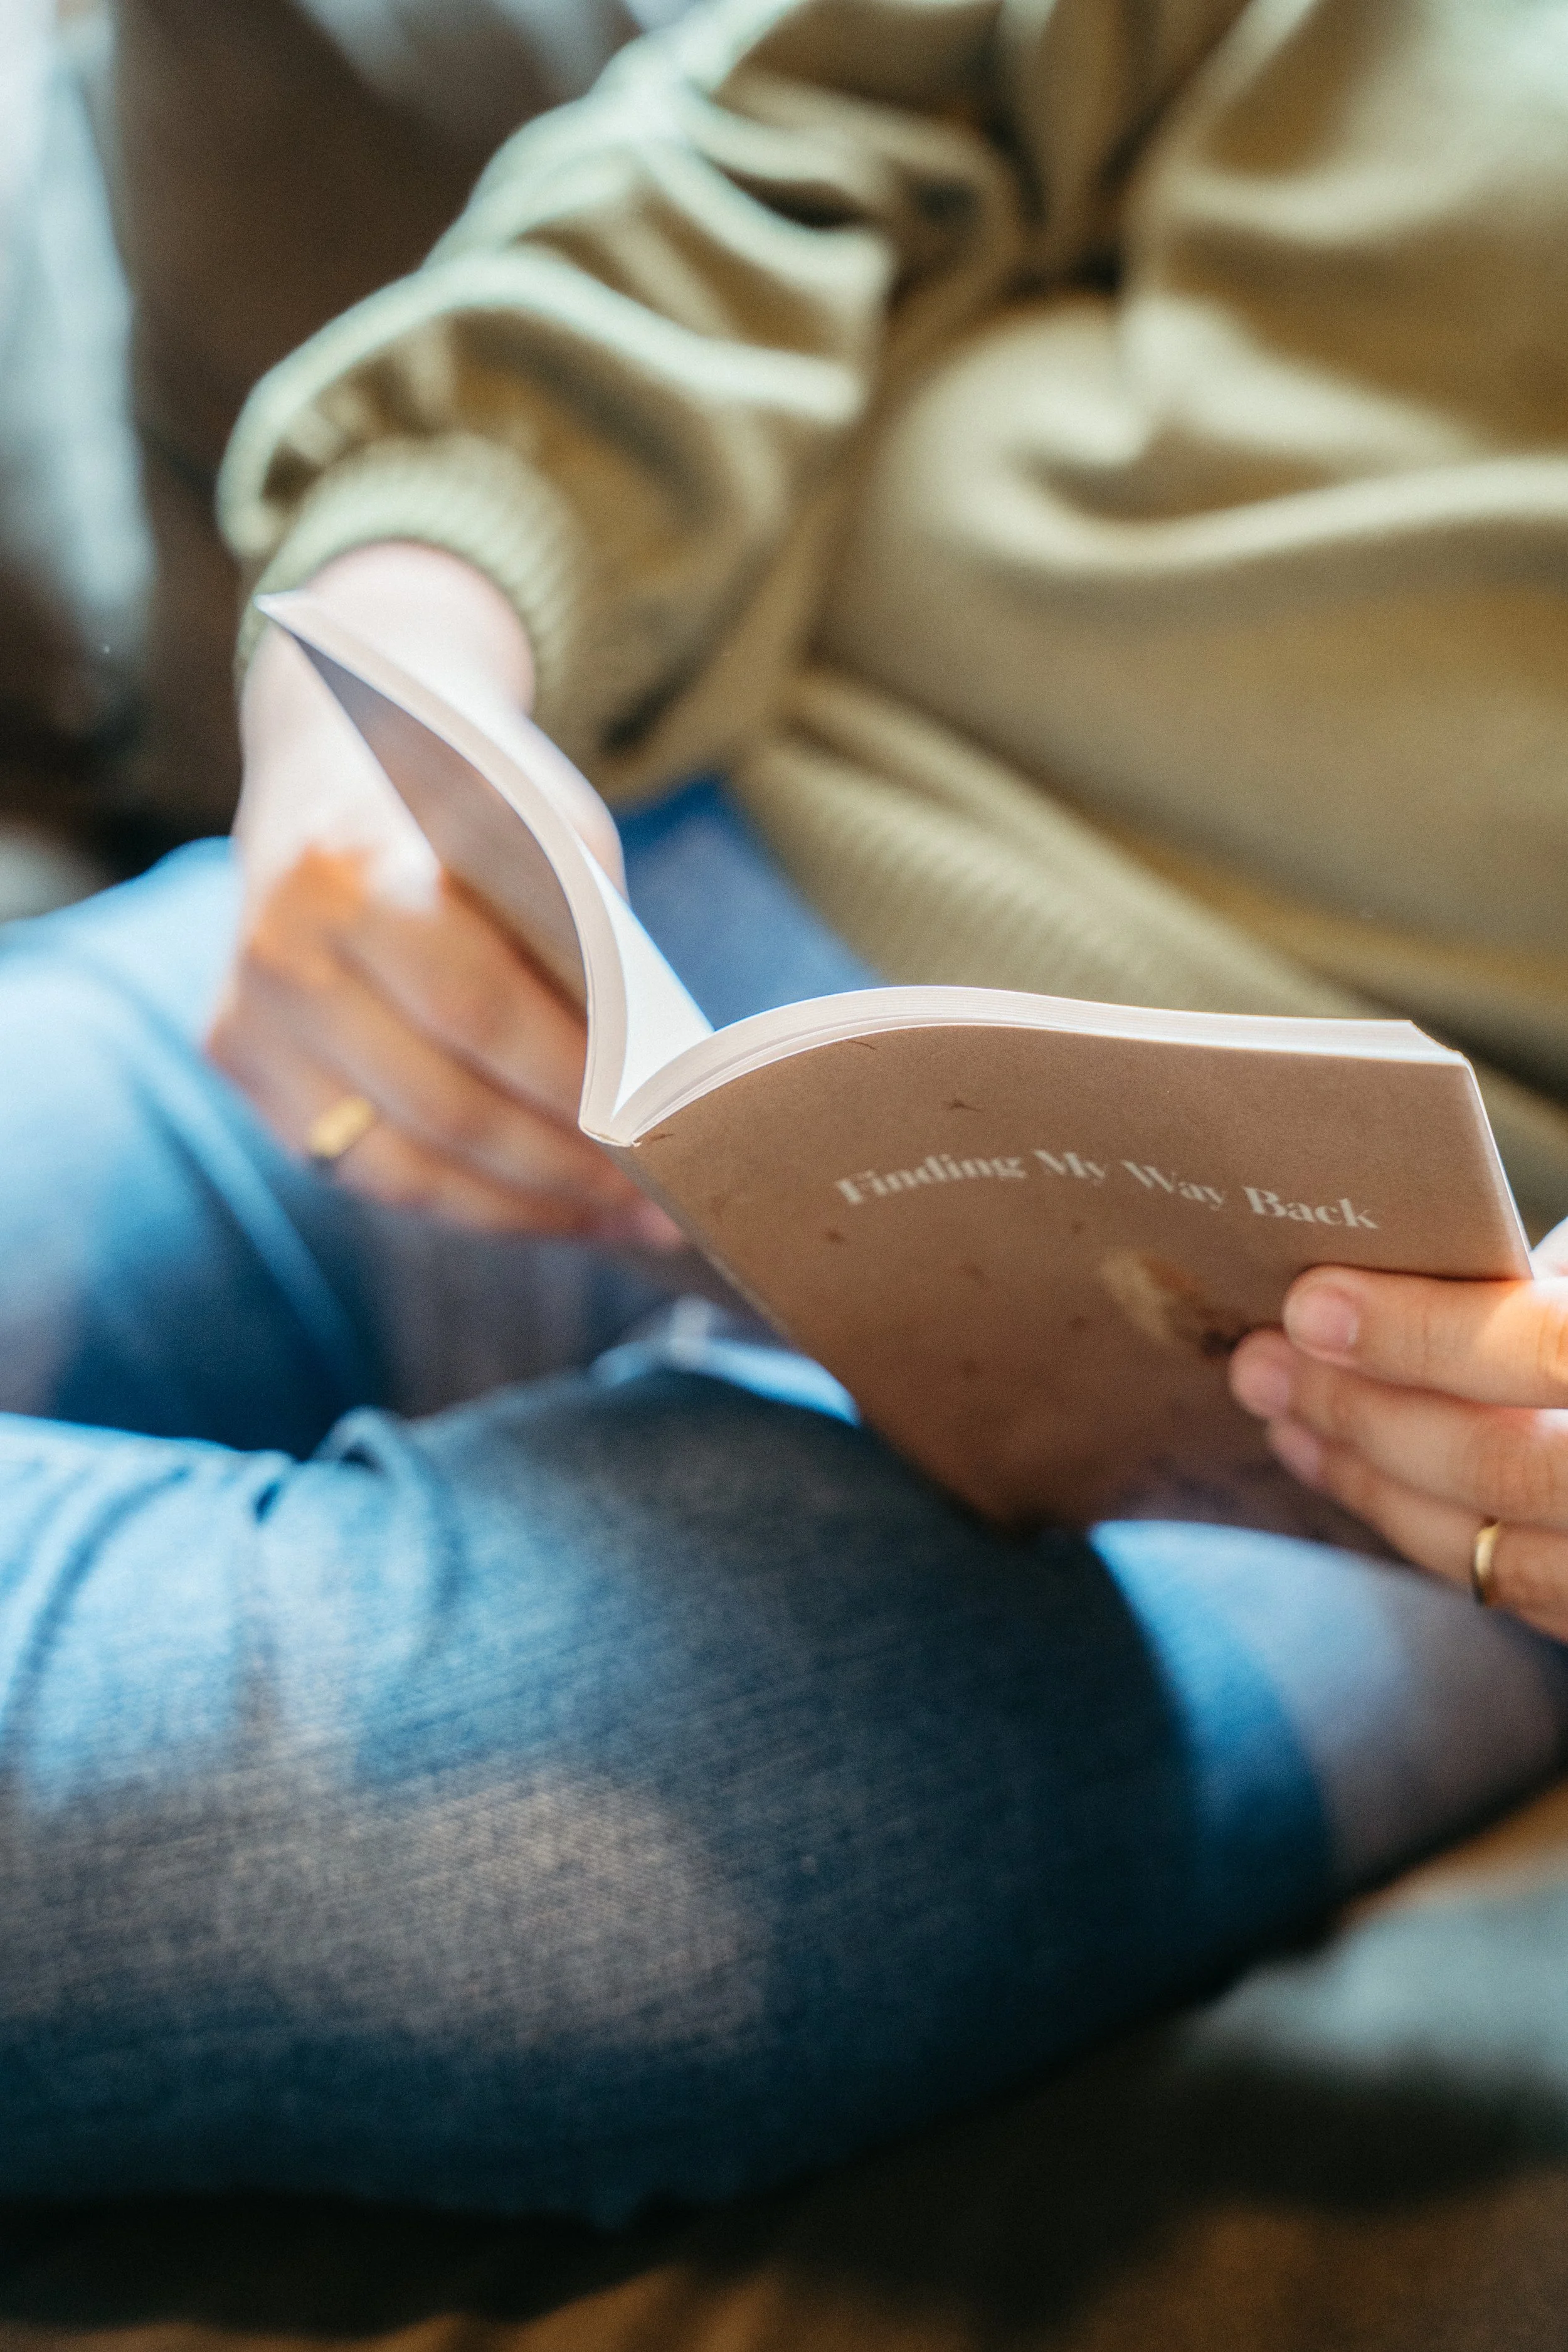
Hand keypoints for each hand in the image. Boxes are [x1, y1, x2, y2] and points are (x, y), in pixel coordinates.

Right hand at [208, 542, 680, 1246]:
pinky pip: (360, 1166)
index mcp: (351, 867)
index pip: (475, 1008)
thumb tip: (640, 1097)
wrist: (336, 754)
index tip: (655, 1135)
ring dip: (518, 1206)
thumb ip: (584, 946)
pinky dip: (458, 1198)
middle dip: (560, 1166)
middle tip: (655, 1201)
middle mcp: (281, 948)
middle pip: (440, 1105)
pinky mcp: (239, 1059)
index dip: (570, 1087)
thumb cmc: (468, 801)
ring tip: (612, 1217)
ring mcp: (247, 1015)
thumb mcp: (544, 832)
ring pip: (397, 1165)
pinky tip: (537, 1207)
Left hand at [1229, 1219, 1567, 1636]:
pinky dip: (1421, 1528)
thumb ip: (1555, 1287)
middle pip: (1505, 1465)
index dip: (1425, 1331)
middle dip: (1364, 1409)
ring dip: (1368, 1479)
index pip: (1550, 1350)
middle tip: (1260, 1358)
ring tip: (1282, 1409)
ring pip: (1496, 1551)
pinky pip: (1519, 1590)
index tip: (1310, 1301)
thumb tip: (1412, 1266)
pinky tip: (1350, 1471)